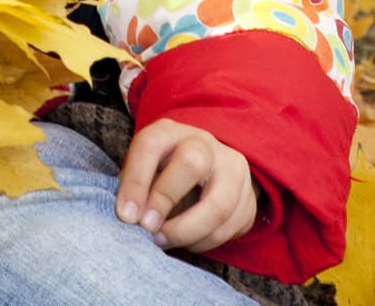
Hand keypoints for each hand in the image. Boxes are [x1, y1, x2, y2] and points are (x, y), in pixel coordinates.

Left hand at [115, 118, 258, 252]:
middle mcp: (203, 142)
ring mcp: (231, 167)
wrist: (206, 170)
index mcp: (170, 131)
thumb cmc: (163, 171)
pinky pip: (231, 226)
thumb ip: (134, 187)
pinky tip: (187, 243)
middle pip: (192, 162)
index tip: (126, 216)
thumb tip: (129, 216)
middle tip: (148, 228)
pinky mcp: (248, 195)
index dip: (136, 181)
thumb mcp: (144, 169)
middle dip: (166, 198)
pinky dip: (205, 242)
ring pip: (218, 204)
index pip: (152, 145)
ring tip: (164, 240)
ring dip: (187, 232)